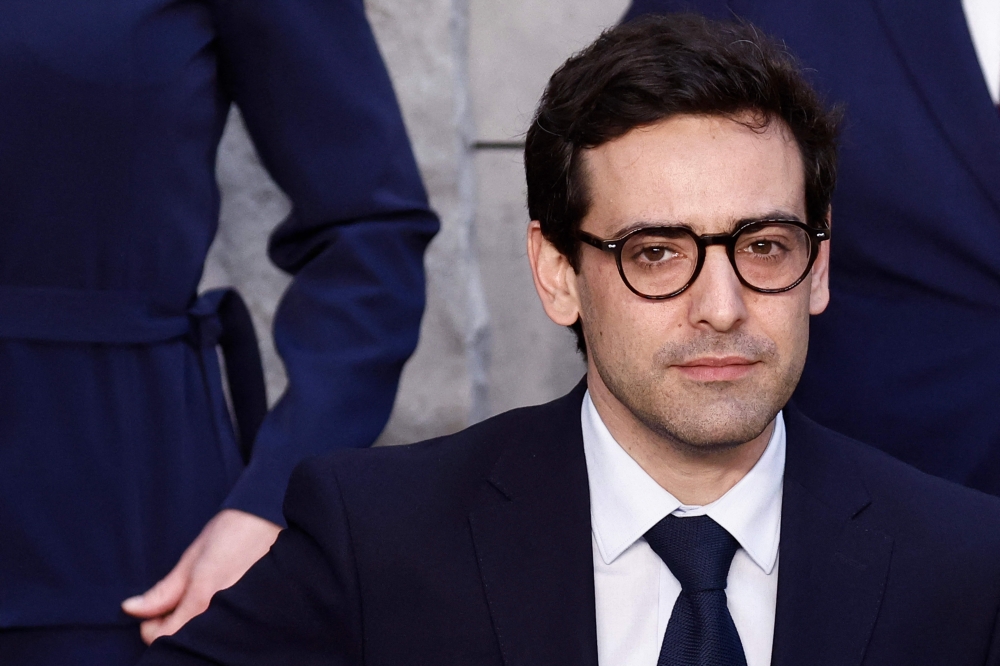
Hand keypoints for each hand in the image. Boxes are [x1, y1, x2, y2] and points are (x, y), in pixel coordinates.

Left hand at [121, 508, 281, 643]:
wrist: (273, 517)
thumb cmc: (232, 531)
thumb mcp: (191, 557)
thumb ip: (163, 590)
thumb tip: (131, 608)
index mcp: (202, 599)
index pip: (165, 637)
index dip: (151, 628)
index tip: (151, 614)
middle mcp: (223, 613)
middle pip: (186, 639)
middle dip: (173, 628)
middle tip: (171, 607)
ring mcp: (241, 614)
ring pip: (206, 635)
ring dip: (194, 625)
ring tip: (195, 601)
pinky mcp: (255, 610)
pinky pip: (227, 627)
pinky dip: (214, 621)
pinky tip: (217, 601)